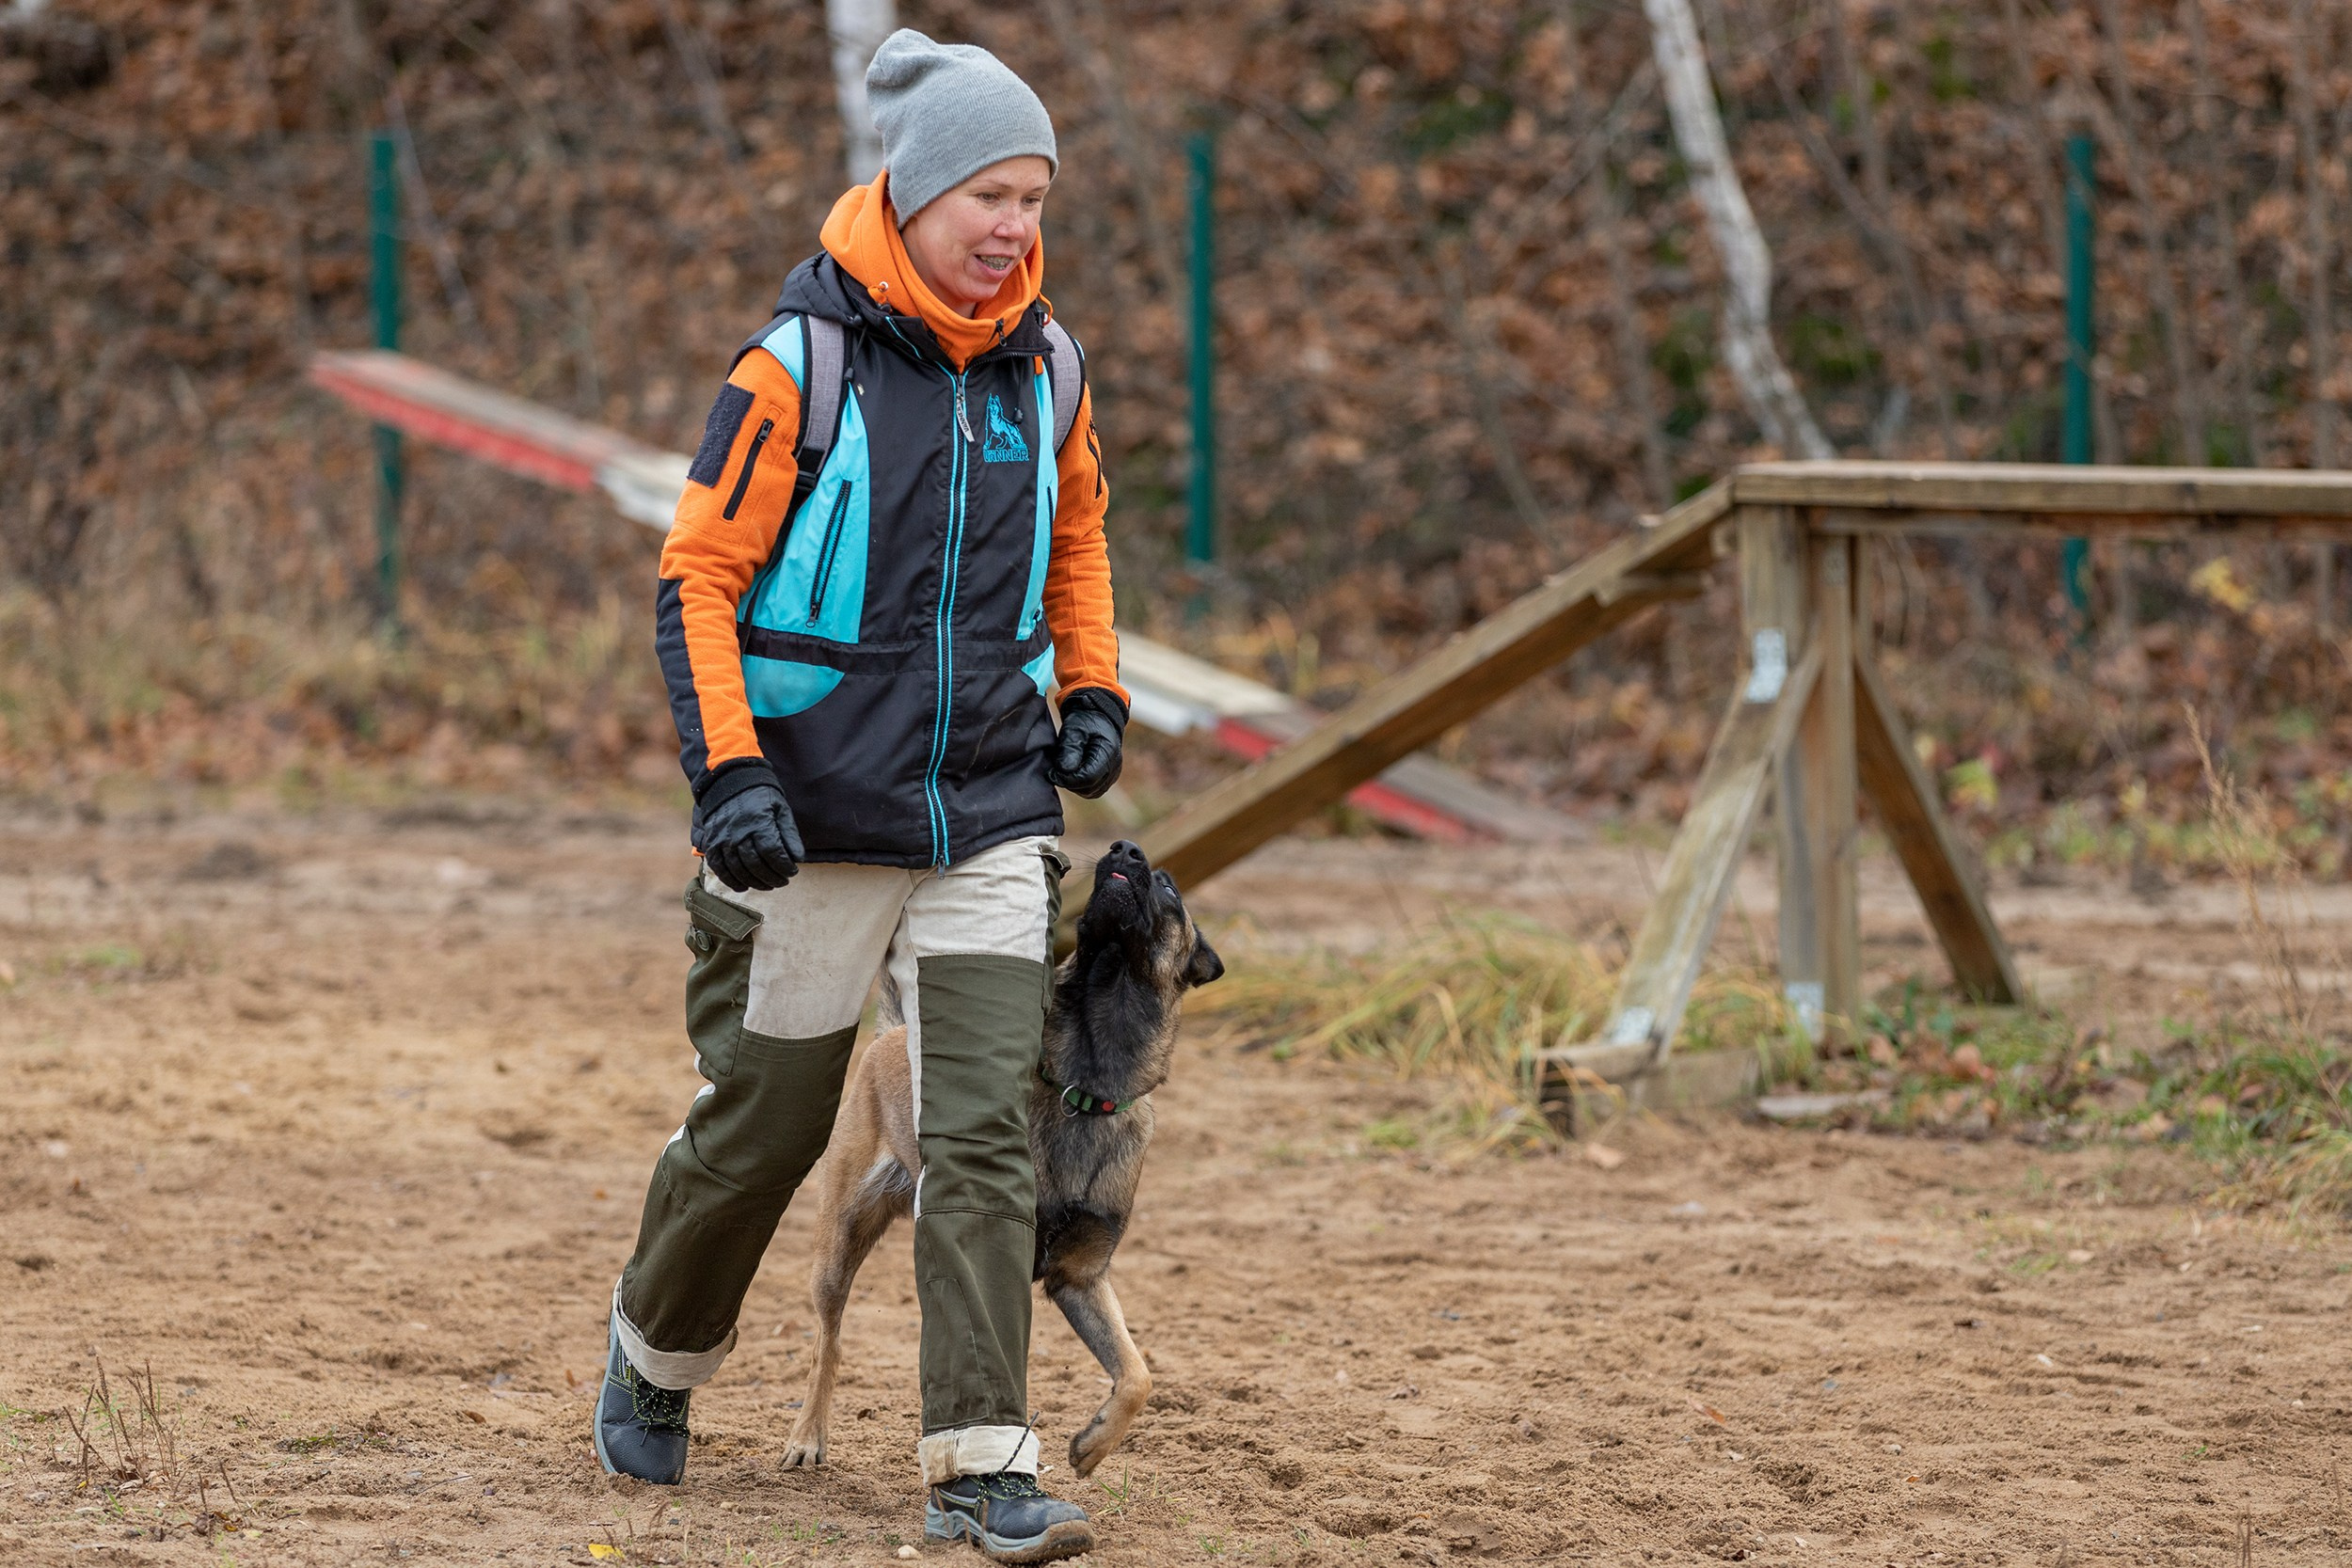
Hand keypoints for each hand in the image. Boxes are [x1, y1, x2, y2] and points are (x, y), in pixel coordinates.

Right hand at [698, 771, 805, 890]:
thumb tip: (798, 858)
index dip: (784, 867)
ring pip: (738, 869)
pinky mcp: (712, 842)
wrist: (730, 781)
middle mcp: (739, 832)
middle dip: (772, 877)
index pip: (773, 853)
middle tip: (782, 882)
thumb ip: (789, 834)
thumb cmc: (761, 795)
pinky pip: (718, 867)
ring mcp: (723, 838)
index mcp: (759, 823)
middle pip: (756, 865)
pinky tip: (743, 887)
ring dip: (754, 882)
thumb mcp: (780, 809)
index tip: (793, 872)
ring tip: (767, 885)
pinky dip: (730, 880)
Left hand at [1048, 688, 1126, 799]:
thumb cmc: (1084, 721)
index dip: (1066, 779)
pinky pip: (1092, 790)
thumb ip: (1069, 749)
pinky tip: (1070, 774)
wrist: (1097, 717)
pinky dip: (1080, 786)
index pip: (1087, 778)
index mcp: (1108, 753)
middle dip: (1068, 782)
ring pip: (1090, 792)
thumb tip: (1064, 770)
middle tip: (1054, 771)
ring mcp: (1112, 775)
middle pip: (1088, 788)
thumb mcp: (1074, 729)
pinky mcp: (1107, 778)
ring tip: (1063, 770)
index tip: (1051, 772)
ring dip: (1074, 785)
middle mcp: (1114, 767)